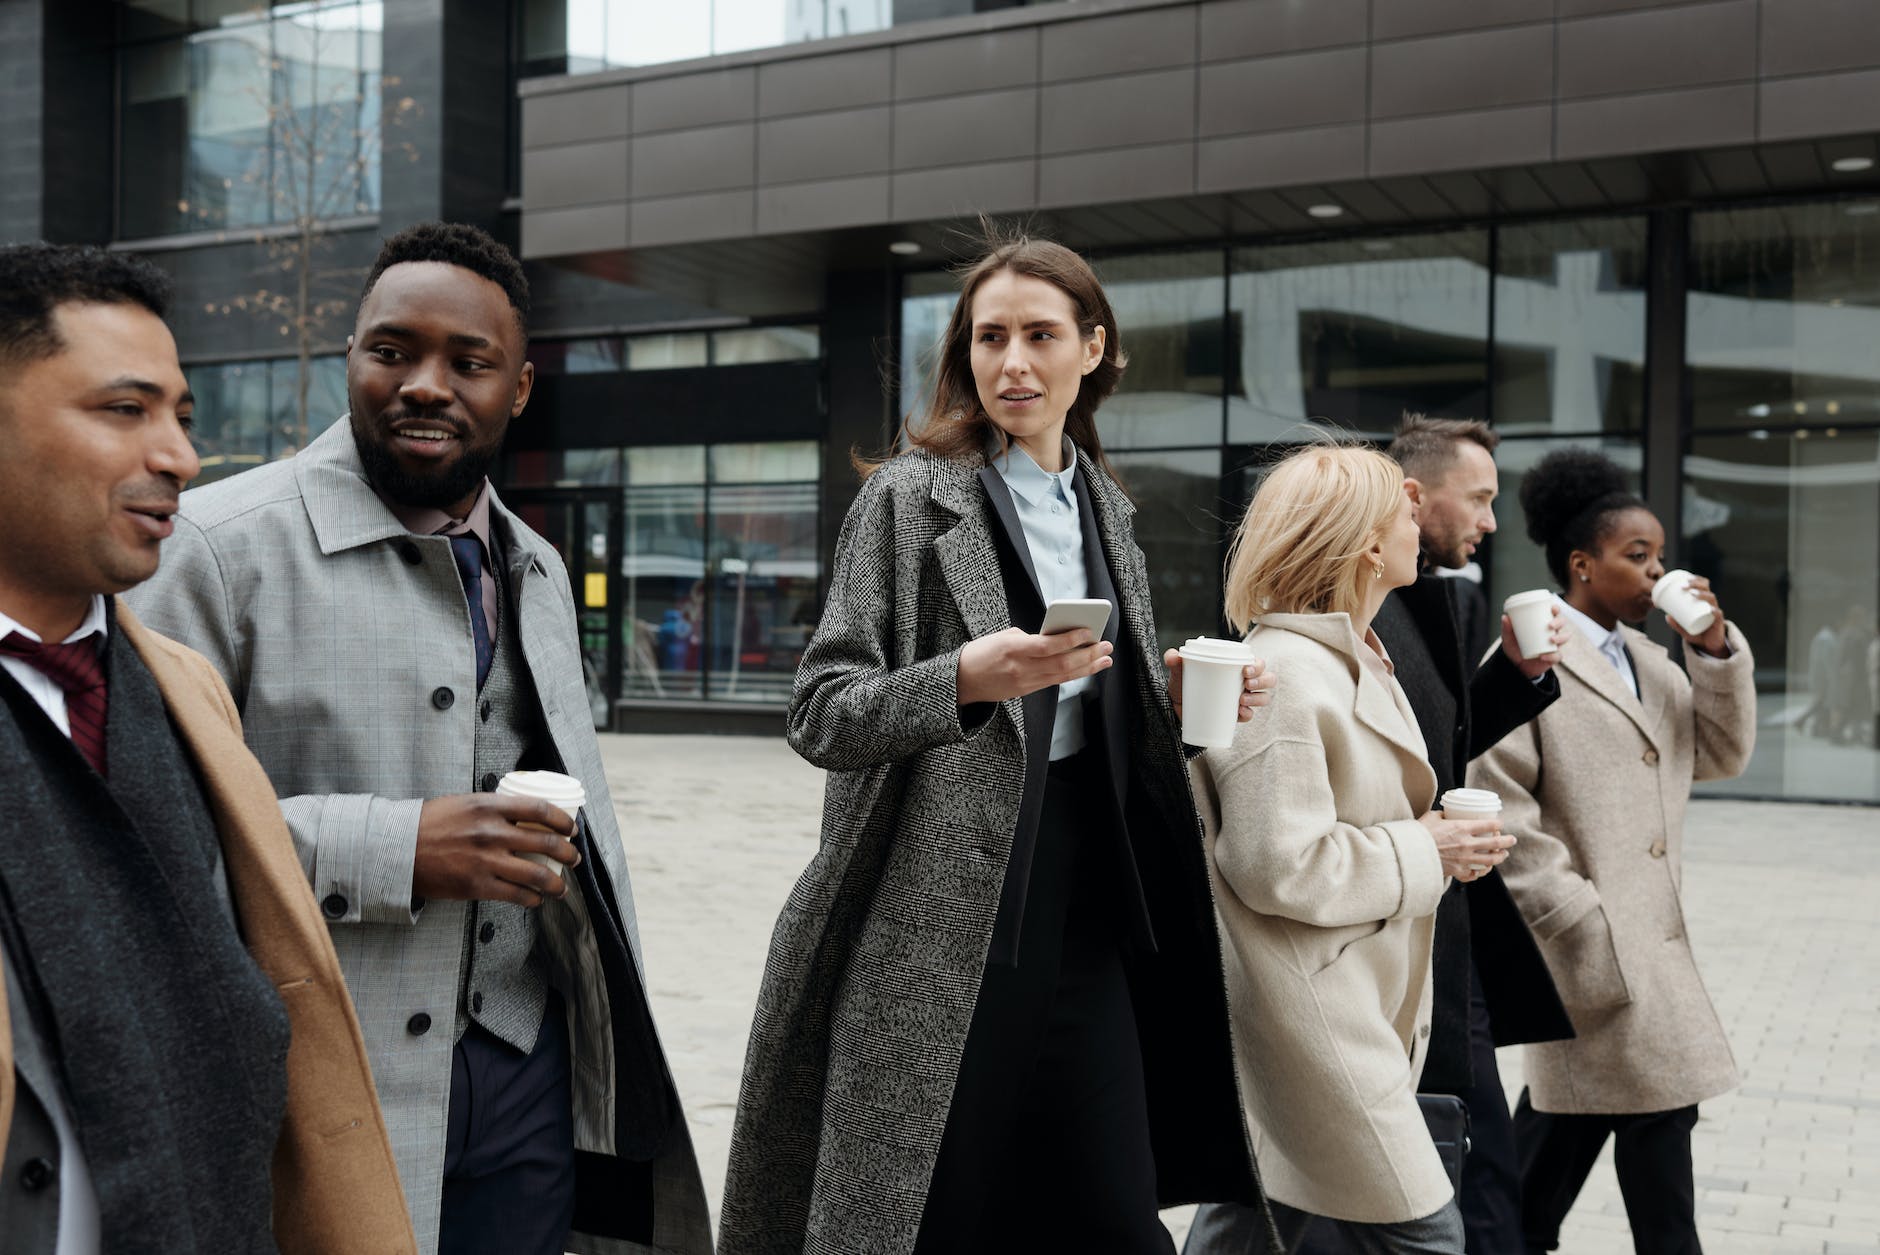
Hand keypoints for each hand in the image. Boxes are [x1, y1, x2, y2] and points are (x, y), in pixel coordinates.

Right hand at [411, 793, 579, 907]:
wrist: (396, 848)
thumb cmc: (429, 824)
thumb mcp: (464, 803)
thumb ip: (493, 808)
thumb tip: (523, 815)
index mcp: (490, 806)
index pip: (540, 810)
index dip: (562, 821)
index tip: (571, 829)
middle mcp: (492, 832)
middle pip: (545, 843)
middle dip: (568, 853)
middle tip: (573, 858)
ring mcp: (486, 861)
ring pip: (537, 875)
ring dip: (556, 883)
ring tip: (562, 887)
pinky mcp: (477, 886)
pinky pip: (516, 895)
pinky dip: (532, 899)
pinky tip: (536, 899)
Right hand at [957, 626, 1112, 704]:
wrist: (962, 681)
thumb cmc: (981, 653)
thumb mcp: (1002, 636)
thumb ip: (1029, 638)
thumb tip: (1055, 639)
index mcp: (1012, 649)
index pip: (1047, 646)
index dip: (1070, 639)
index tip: (1088, 630)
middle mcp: (1021, 668)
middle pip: (1061, 663)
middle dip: (1087, 654)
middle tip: (1106, 645)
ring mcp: (1025, 683)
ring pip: (1063, 676)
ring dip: (1087, 667)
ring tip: (1104, 659)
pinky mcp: (1026, 691)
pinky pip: (1055, 682)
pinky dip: (1073, 674)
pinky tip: (1086, 668)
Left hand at [1165, 649, 1276, 722]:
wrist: (1174, 707)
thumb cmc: (1183, 684)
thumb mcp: (1178, 672)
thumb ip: (1174, 661)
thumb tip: (1173, 656)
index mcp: (1236, 667)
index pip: (1256, 663)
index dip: (1258, 665)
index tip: (1246, 670)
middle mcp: (1244, 682)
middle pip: (1267, 679)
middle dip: (1262, 681)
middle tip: (1247, 683)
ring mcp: (1242, 699)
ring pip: (1263, 697)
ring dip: (1258, 698)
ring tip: (1242, 700)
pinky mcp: (1235, 714)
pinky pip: (1249, 715)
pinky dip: (1248, 714)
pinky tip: (1241, 713)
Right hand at [1416, 811, 1514, 881]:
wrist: (1410, 855)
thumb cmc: (1418, 834)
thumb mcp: (1431, 817)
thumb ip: (1442, 815)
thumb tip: (1446, 814)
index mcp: (1462, 828)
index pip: (1488, 824)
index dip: (1497, 823)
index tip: (1499, 823)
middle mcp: (1467, 844)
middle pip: (1495, 843)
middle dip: (1507, 841)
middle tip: (1512, 840)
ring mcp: (1464, 859)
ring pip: (1490, 860)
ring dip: (1499, 857)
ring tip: (1503, 855)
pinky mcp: (1458, 871)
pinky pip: (1475, 874)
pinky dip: (1481, 872)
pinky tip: (1484, 869)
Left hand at [1501, 608, 1567, 678]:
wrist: (1516, 665)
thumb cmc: (1515, 647)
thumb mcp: (1508, 638)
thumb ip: (1506, 629)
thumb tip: (1505, 617)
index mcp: (1542, 624)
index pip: (1553, 613)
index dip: (1556, 609)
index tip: (1552, 608)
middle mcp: (1551, 632)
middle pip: (1562, 623)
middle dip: (1559, 622)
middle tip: (1550, 625)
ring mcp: (1554, 645)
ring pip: (1564, 638)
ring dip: (1561, 637)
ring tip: (1551, 639)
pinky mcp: (1553, 657)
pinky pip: (1557, 656)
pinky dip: (1552, 656)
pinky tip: (1543, 656)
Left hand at [1666, 575, 1730, 656]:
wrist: (1710, 646)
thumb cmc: (1698, 634)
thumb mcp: (1684, 629)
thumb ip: (1676, 624)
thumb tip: (1666, 616)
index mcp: (1704, 602)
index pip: (1703, 586)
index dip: (1696, 579)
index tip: (1684, 578)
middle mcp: (1711, 604)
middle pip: (1707, 589)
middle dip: (1696, 584)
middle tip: (1684, 585)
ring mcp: (1715, 612)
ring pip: (1712, 598)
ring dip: (1702, 594)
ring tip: (1692, 593)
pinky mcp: (1719, 622)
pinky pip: (1718, 614)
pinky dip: (1713, 610)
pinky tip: (1709, 609)